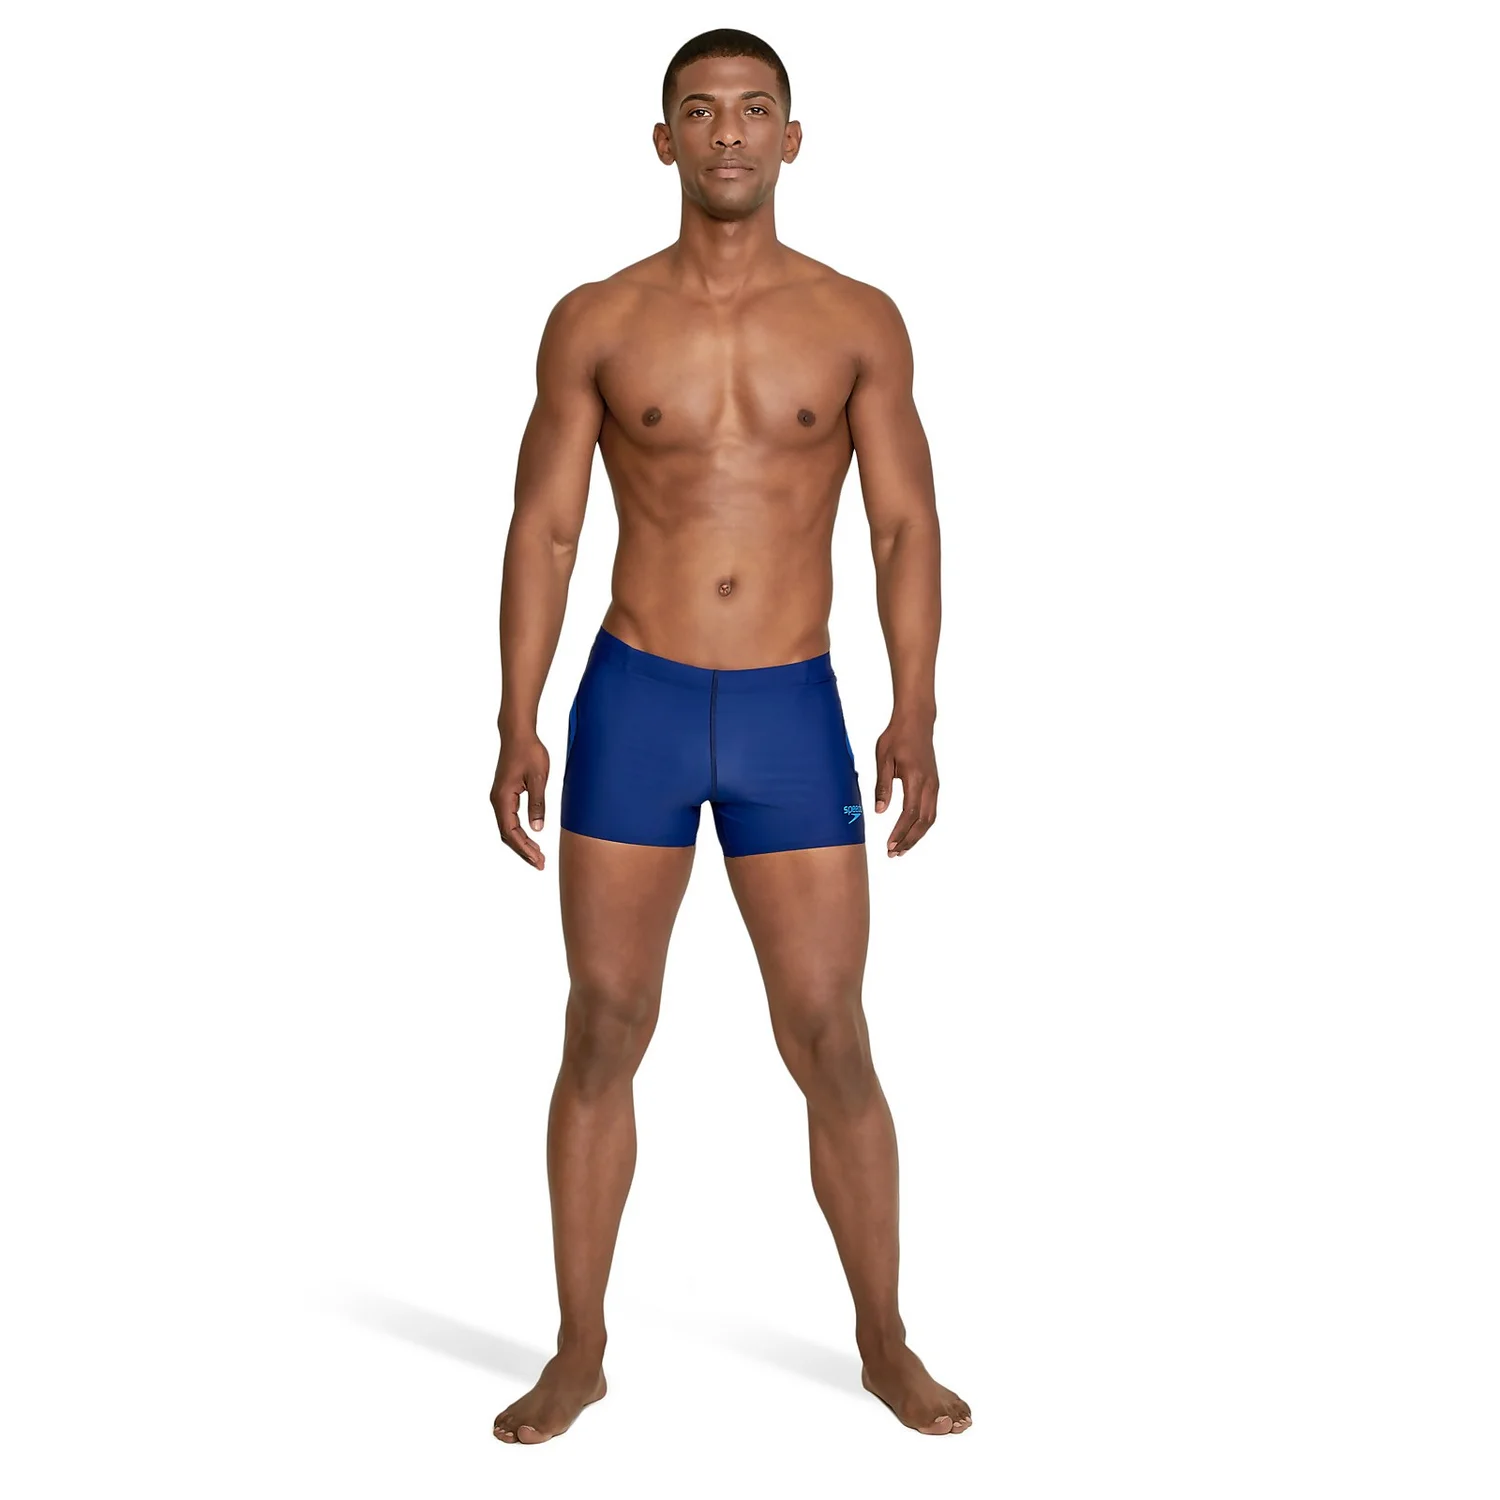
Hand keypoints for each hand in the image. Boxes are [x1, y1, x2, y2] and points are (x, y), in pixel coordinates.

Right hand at [490, 732, 549, 869]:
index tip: (538, 860)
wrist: (518, 733)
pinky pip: (509, 819)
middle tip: (540, 864)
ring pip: (507, 828)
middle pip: (507, 834)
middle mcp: (497, 800)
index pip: (511, 832)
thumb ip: (537, 804)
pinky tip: (531, 838)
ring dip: (521, 843)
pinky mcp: (505, 794)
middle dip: (523, 851)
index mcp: (503, 798)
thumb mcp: (538, 779)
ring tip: (537, 856)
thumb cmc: (529, 752)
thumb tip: (537, 829)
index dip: (524, 848)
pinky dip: (519, 833)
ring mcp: (499, 798)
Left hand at [873, 715, 938, 856]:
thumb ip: (882, 785)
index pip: (909, 812)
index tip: (889, 845)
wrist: (917, 721)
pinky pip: (931, 811)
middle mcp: (929, 784)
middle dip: (908, 840)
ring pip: (930, 819)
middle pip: (923, 821)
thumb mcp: (883, 758)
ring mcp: (934, 785)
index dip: (900, 831)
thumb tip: (879, 811)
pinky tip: (911, 833)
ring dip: (916, 836)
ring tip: (902, 849)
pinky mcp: (934, 784)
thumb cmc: (897, 736)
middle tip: (894, 854)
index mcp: (915, 778)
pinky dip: (922, 826)